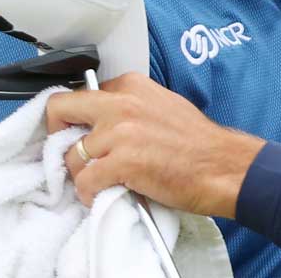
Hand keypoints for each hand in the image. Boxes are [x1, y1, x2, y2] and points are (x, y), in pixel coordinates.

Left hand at [47, 72, 262, 217]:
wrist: (224, 166)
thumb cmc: (199, 143)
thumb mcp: (164, 106)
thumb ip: (131, 106)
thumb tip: (104, 121)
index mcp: (133, 86)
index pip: (82, 93)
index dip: (78, 117)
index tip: (81, 132)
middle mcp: (122, 103)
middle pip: (61, 108)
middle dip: (56, 133)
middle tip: (68, 152)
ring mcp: (120, 131)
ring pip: (70, 154)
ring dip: (79, 173)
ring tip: (97, 181)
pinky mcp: (122, 162)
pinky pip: (84, 181)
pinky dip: (89, 193)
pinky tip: (104, 194)